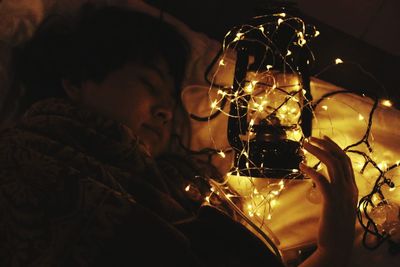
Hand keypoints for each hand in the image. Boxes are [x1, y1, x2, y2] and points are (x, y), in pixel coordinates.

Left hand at [299, 136, 357, 265]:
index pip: (345, 161)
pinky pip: (321, 179)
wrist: (337, 245)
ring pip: (332, 164)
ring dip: (317, 152)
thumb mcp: (336, 204)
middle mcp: (349, 188)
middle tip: (310, 137)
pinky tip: (301, 166)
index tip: (323, 138)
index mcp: (351, 187)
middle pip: (340, 158)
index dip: (334, 147)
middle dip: (325, 144)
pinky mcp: (331, 200)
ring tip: (304, 145)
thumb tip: (321, 182)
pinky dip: (311, 170)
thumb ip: (333, 192)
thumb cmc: (334, 225)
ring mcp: (342, 194)